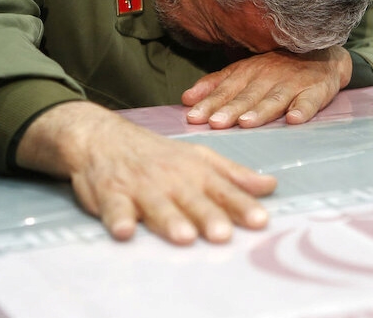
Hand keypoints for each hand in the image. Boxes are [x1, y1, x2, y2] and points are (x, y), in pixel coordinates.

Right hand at [15, 101, 276, 244]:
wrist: (101, 136)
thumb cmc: (156, 154)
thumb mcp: (198, 158)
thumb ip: (233, 175)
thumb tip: (270, 185)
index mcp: (195, 172)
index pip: (224, 190)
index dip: (242, 205)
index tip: (260, 221)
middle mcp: (171, 179)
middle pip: (192, 199)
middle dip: (208, 216)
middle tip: (223, 234)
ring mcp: (140, 186)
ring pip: (157, 205)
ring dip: (169, 220)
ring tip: (184, 236)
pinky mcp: (110, 193)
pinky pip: (114, 208)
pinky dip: (118, 218)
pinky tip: (125, 231)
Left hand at [182, 46, 351, 128]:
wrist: (321, 54)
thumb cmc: (276, 68)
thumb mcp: (243, 71)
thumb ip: (215, 85)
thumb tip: (185, 99)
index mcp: (247, 73)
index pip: (224, 90)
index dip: (209, 104)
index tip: (193, 117)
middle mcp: (267, 77)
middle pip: (246, 96)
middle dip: (230, 110)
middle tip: (215, 123)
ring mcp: (292, 84)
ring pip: (273, 99)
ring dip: (261, 111)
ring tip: (247, 123)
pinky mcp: (315, 91)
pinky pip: (309, 101)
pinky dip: (303, 110)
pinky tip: (294, 120)